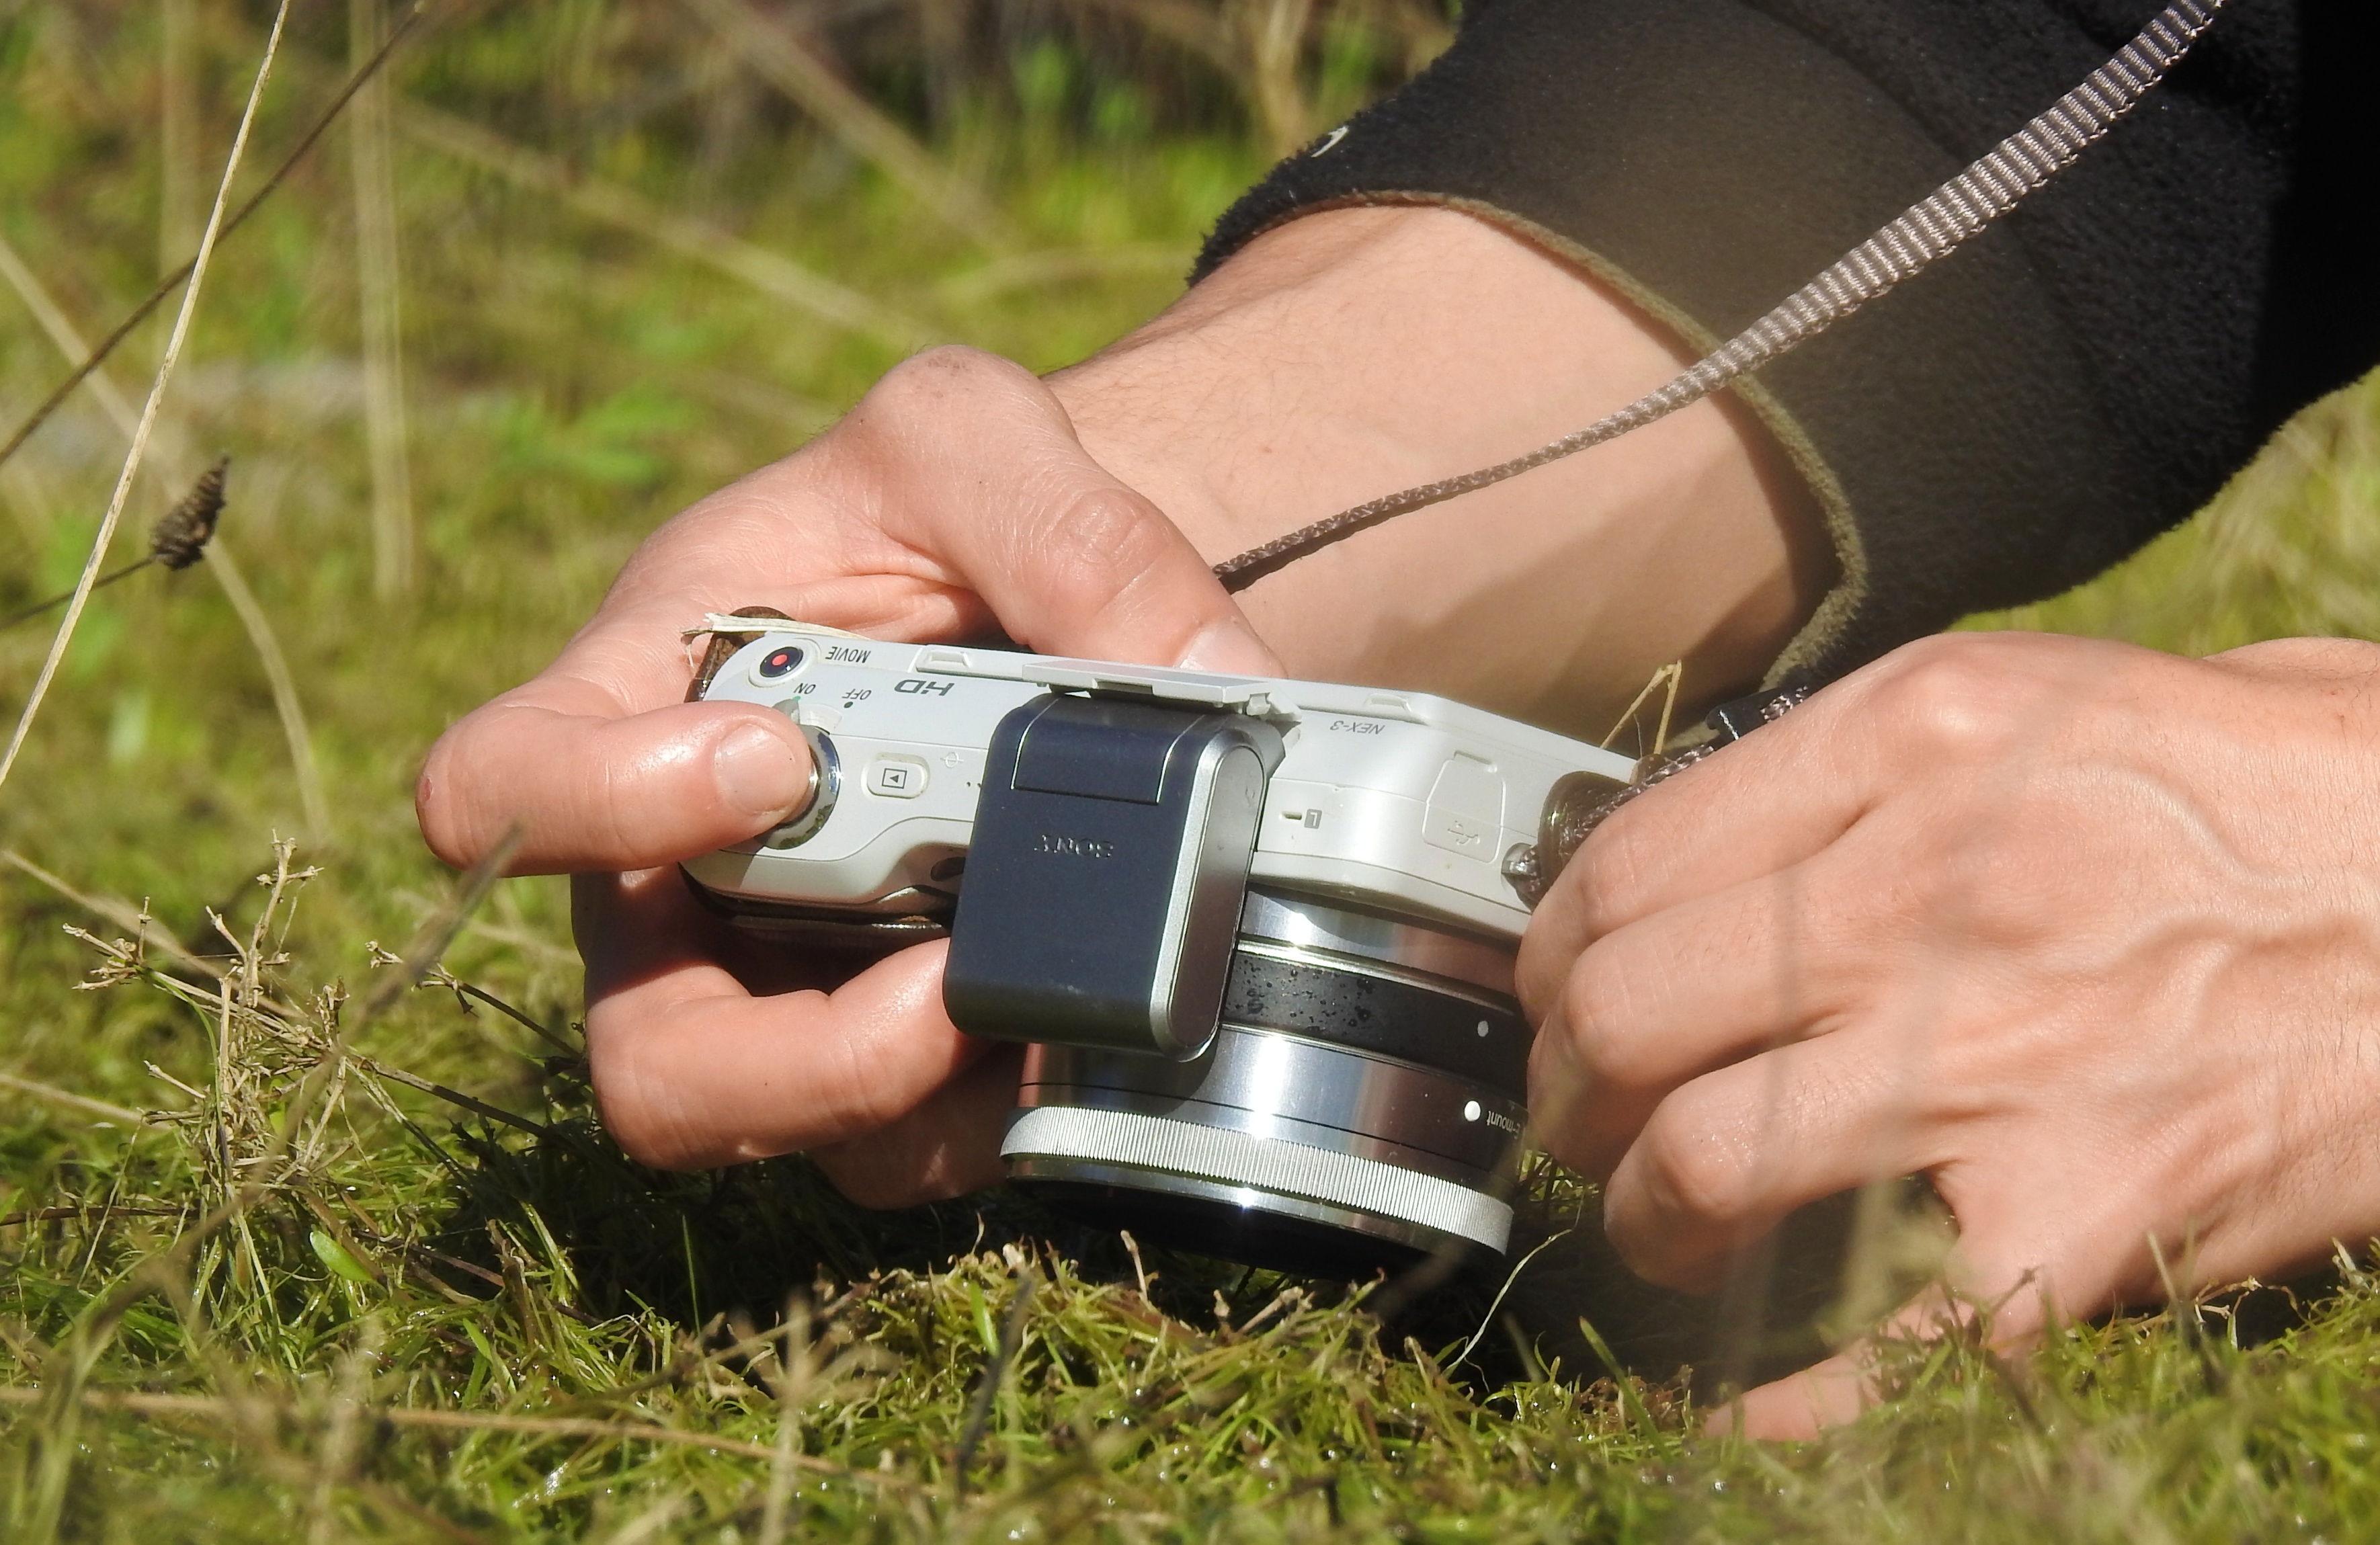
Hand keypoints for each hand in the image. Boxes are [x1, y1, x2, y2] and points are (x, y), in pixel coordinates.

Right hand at [417, 346, 1279, 1200]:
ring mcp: (797, 991)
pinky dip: (1031, 1101)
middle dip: (805, 1065)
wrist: (1045, 600)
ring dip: (950, 1098)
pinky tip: (1107, 1011)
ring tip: (1065, 995)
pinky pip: (941, 1143)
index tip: (773, 762)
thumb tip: (1196, 685)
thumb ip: (1058, 522)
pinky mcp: (913, 1057)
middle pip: (655, 1064)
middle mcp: (688, 886)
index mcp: (636, 710)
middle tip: (948, 985)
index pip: (495, 792)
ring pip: (819, 1139)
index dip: (600, 808)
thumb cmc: (949, 514)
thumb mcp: (977, 439)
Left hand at [1518, 631, 2379, 1435]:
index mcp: (1913, 742)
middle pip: (1626, 1016)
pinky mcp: (2087, 1214)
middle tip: (1588, 1123)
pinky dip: (1779, 1394)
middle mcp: (1928, 890)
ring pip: (1699, 1165)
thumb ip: (1884, 759)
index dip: (1553, 955)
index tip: (1564, 1001)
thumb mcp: (2070, 696)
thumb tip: (1720, 844)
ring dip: (1647, 1222)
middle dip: (1569, 1093)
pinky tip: (1744, 1398)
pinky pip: (1870, 1341)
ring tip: (1665, 1236)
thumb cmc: (2294, 788)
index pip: (1624, 863)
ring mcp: (1999, 1057)